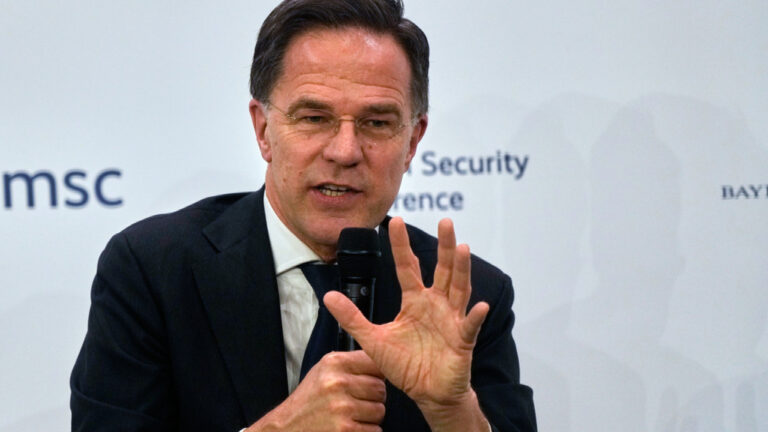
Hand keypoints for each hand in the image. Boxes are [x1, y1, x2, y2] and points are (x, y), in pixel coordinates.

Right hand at [247, 350, 385, 431]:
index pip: (375, 362)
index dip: (377, 375)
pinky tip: (350, 427)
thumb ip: (351, 363)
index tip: (369, 380)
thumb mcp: (324, 371)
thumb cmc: (309, 400)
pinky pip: (375, 430)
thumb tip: (383, 361)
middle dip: (373, 398)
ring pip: (380, 410)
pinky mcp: (345, 429)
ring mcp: (341, 407)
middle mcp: (338, 382)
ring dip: (370, 417)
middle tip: (356, 402)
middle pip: (380, 389)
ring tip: (350, 415)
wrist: (287, 427)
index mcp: (334, 363)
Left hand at [325, 217, 489, 429]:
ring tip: (463, 248)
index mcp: (414, 301)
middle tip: (446, 221)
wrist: (427, 394)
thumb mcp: (373, 339)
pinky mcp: (462, 340)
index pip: (407, 267)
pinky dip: (475, 315)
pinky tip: (479, 305)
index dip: (401, 246)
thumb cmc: (405, 366)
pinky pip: (469, 326)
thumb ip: (352, 317)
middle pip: (442, 270)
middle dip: (444, 246)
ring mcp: (452, 320)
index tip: (395, 222)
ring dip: (461, 270)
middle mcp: (436, 304)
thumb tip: (329, 296)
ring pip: (459, 289)